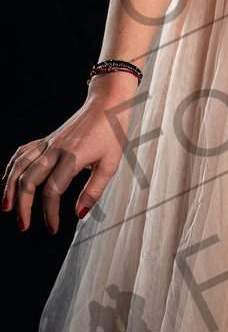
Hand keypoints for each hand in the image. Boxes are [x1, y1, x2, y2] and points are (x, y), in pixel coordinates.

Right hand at [1, 74, 139, 232]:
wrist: (108, 102)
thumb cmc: (112, 132)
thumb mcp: (111, 163)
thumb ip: (94, 190)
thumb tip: (78, 214)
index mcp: (72, 157)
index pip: (52, 191)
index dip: (50, 213)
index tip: (52, 228)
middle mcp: (55, 149)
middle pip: (28, 181)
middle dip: (23, 206)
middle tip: (24, 226)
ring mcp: (48, 143)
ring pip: (19, 166)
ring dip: (9, 188)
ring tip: (6, 208)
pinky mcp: (46, 139)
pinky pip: (22, 153)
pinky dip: (12, 168)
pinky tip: (8, 181)